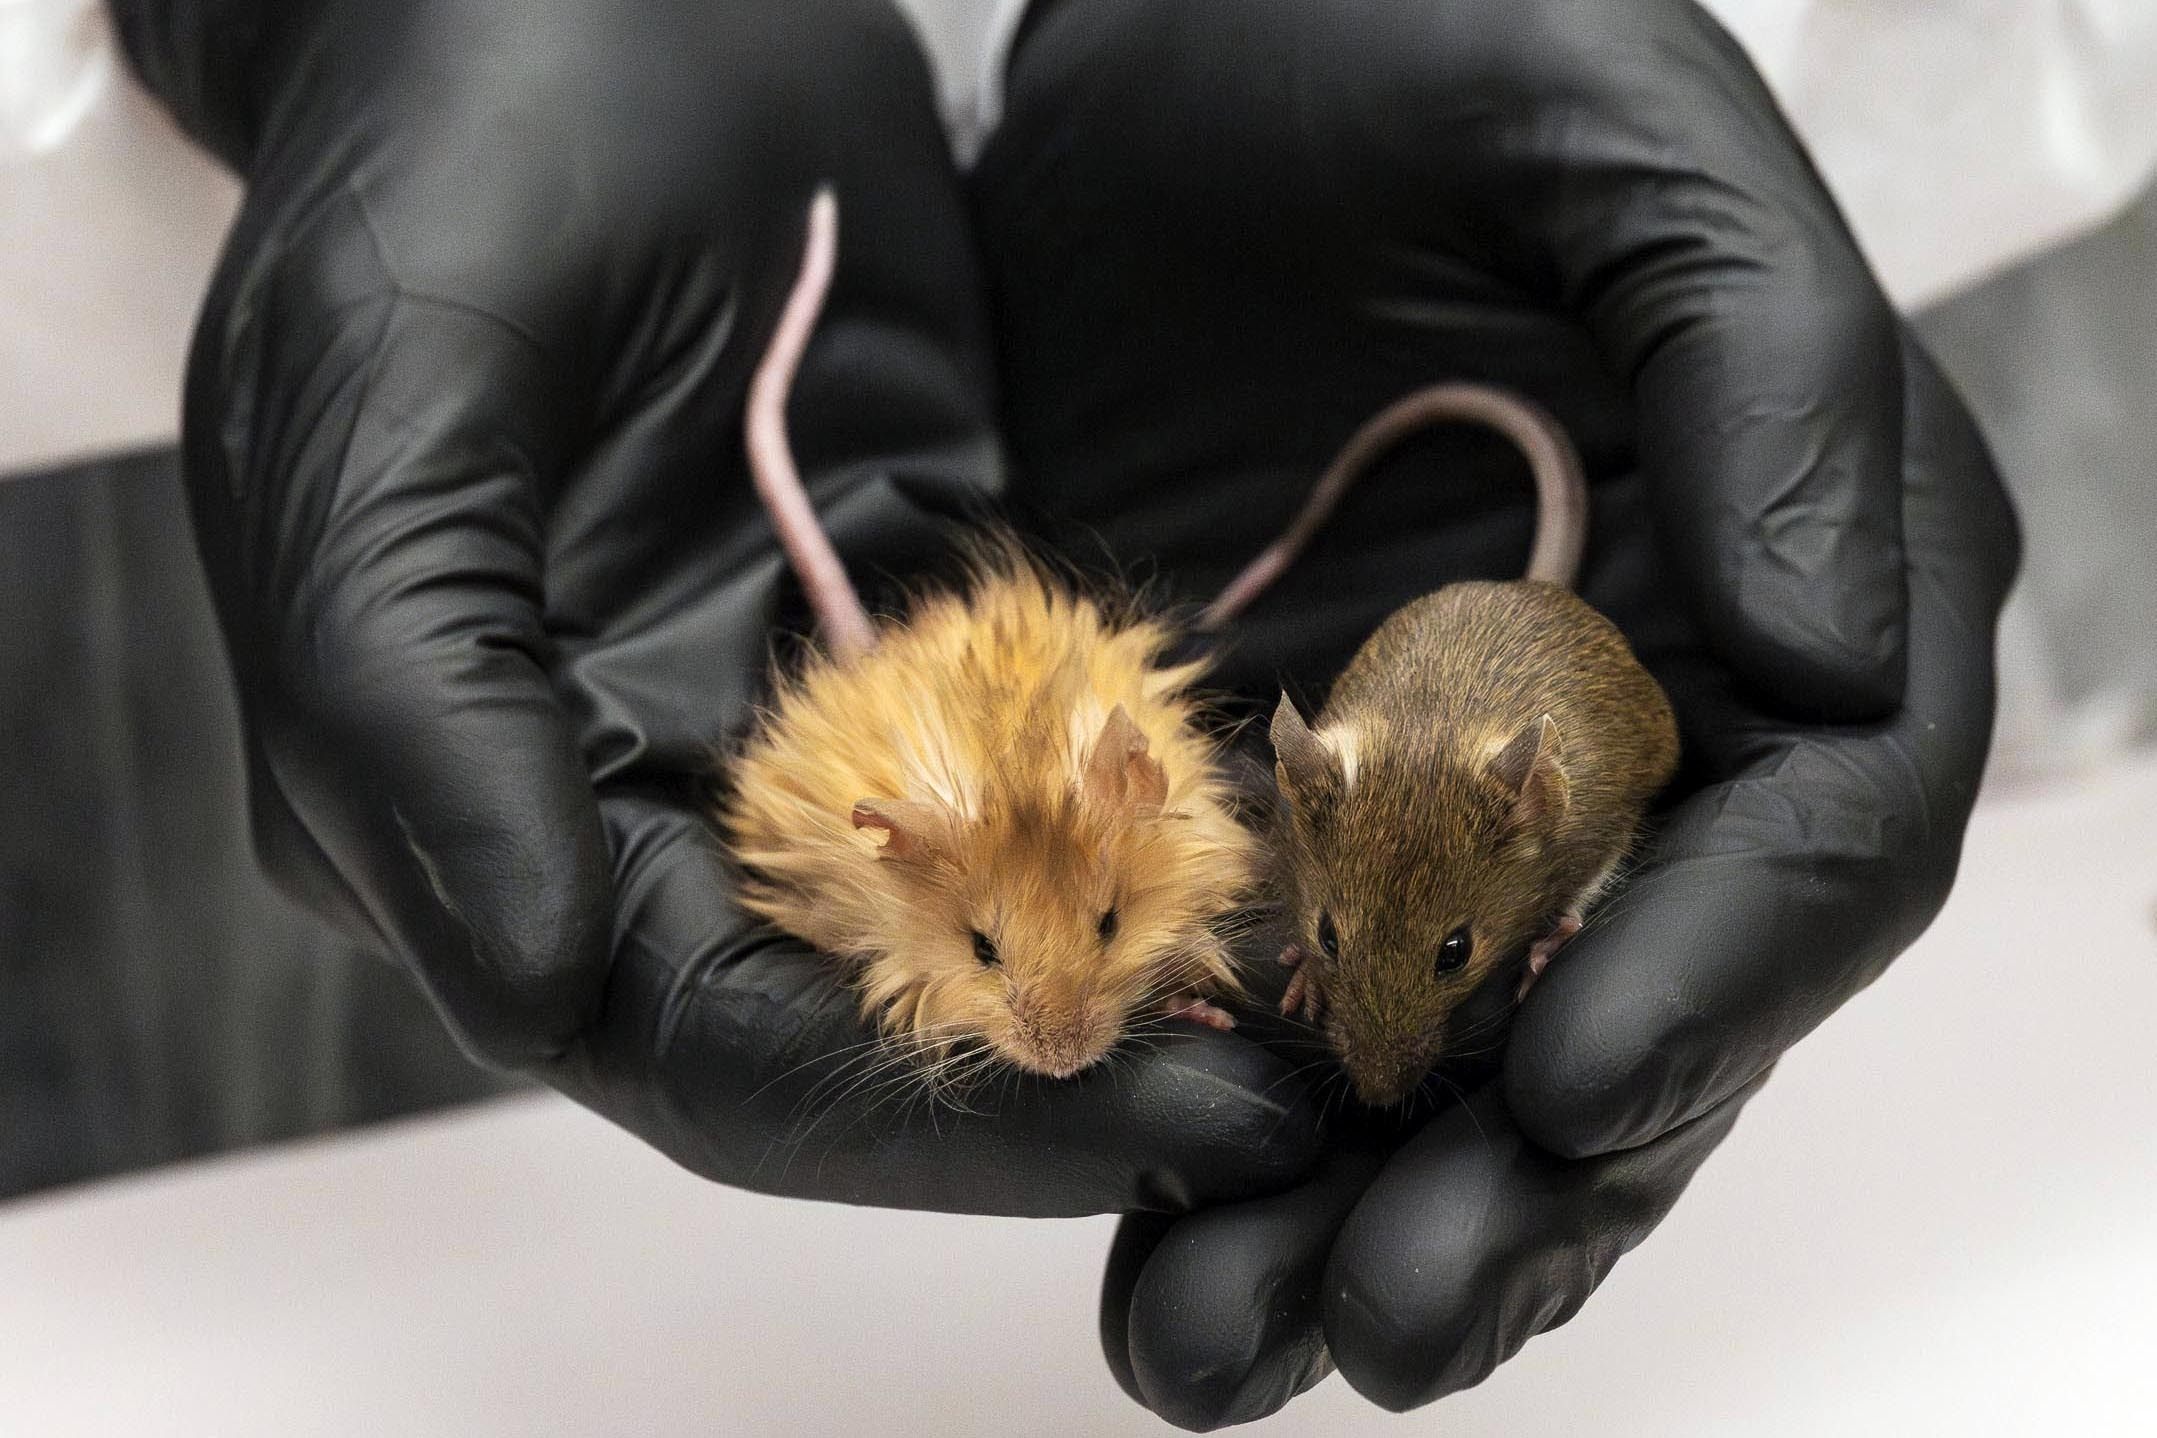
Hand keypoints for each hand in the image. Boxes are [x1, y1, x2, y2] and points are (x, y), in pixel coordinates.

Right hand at [109, 0, 1319, 1213]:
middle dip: (1063, 1083)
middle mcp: (639, 812)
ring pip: (969, 936)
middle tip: (1283, 1118)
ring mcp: (790, 731)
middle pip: (859, 1034)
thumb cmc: (453, 163)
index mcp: (478, 811)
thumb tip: (525, 993)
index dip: (922, 1127)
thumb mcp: (390, 408)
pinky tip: (1288, 871)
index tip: (1158, 1136)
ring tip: (1320, 1034)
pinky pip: (1040, 781)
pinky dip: (1152, 844)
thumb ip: (416, 712)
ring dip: (1133, 989)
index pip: (705, 1056)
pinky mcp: (914, 641)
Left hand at [974, 0, 2018, 1420]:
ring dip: (1357, 1220)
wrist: (1159, 48)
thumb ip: (1777, 374)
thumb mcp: (1607, 143)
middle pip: (1635, 1005)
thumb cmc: (1393, 34)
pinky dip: (1222, 1135)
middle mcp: (1643, 709)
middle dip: (1519, 1191)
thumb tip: (1856, 668)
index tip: (1570, 1100)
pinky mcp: (1278, 794)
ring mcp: (1455, 776)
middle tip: (1378, 1328)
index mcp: (1786, 570)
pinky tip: (1147, 1239)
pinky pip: (1278, 1004)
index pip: (1818, 835)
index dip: (1716, 985)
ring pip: (1452, 1058)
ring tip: (1223, 1349)